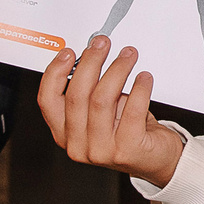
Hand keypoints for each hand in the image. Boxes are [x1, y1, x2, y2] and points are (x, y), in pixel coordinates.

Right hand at [38, 36, 185, 187]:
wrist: (155, 159)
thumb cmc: (127, 131)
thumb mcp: (99, 113)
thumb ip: (89, 91)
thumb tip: (91, 54)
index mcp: (65, 134)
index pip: (47, 100)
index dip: (55, 73)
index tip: (69, 52)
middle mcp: (79, 145)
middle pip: (77, 95)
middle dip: (91, 61)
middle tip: (103, 44)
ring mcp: (102, 151)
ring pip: (103, 99)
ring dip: (117, 69)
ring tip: (128, 55)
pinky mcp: (128, 150)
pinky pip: (132, 110)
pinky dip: (140, 88)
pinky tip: (144, 77)